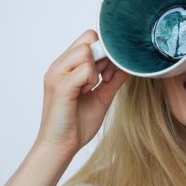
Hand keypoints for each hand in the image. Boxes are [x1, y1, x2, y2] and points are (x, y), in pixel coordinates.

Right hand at [35, 29, 128, 158]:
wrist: (61, 146)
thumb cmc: (77, 123)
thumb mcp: (102, 96)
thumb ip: (113, 79)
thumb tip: (129, 66)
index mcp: (66, 66)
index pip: (88, 38)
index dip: (104, 50)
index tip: (108, 73)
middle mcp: (59, 66)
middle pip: (88, 38)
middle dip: (103, 56)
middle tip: (103, 78)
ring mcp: (57, 74)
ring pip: (86, 50)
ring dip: (96, 68)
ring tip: (90, 87)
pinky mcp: (60, 85)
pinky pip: (84, 69)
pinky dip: (91, 79)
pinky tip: (86, 92)